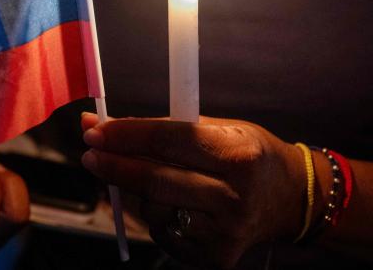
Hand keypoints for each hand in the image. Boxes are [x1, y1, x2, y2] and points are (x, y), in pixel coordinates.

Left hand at [80, 113, 305, 268]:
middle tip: (90, 154)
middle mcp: (234, 196)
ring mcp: (225, 233)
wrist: (289, 200)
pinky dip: (155, 214)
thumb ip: (160, 128)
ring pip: (154, 208)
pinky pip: (163, 233)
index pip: (168, 141)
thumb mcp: (217, 128)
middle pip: (155, 180)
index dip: (125, 135)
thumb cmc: (247, 155)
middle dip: (114, 165)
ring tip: (150, 177)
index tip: (94, 131)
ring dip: (137, 192)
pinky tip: (170, 202)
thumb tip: (100, 124)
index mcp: (237, 154)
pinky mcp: (215, 257)